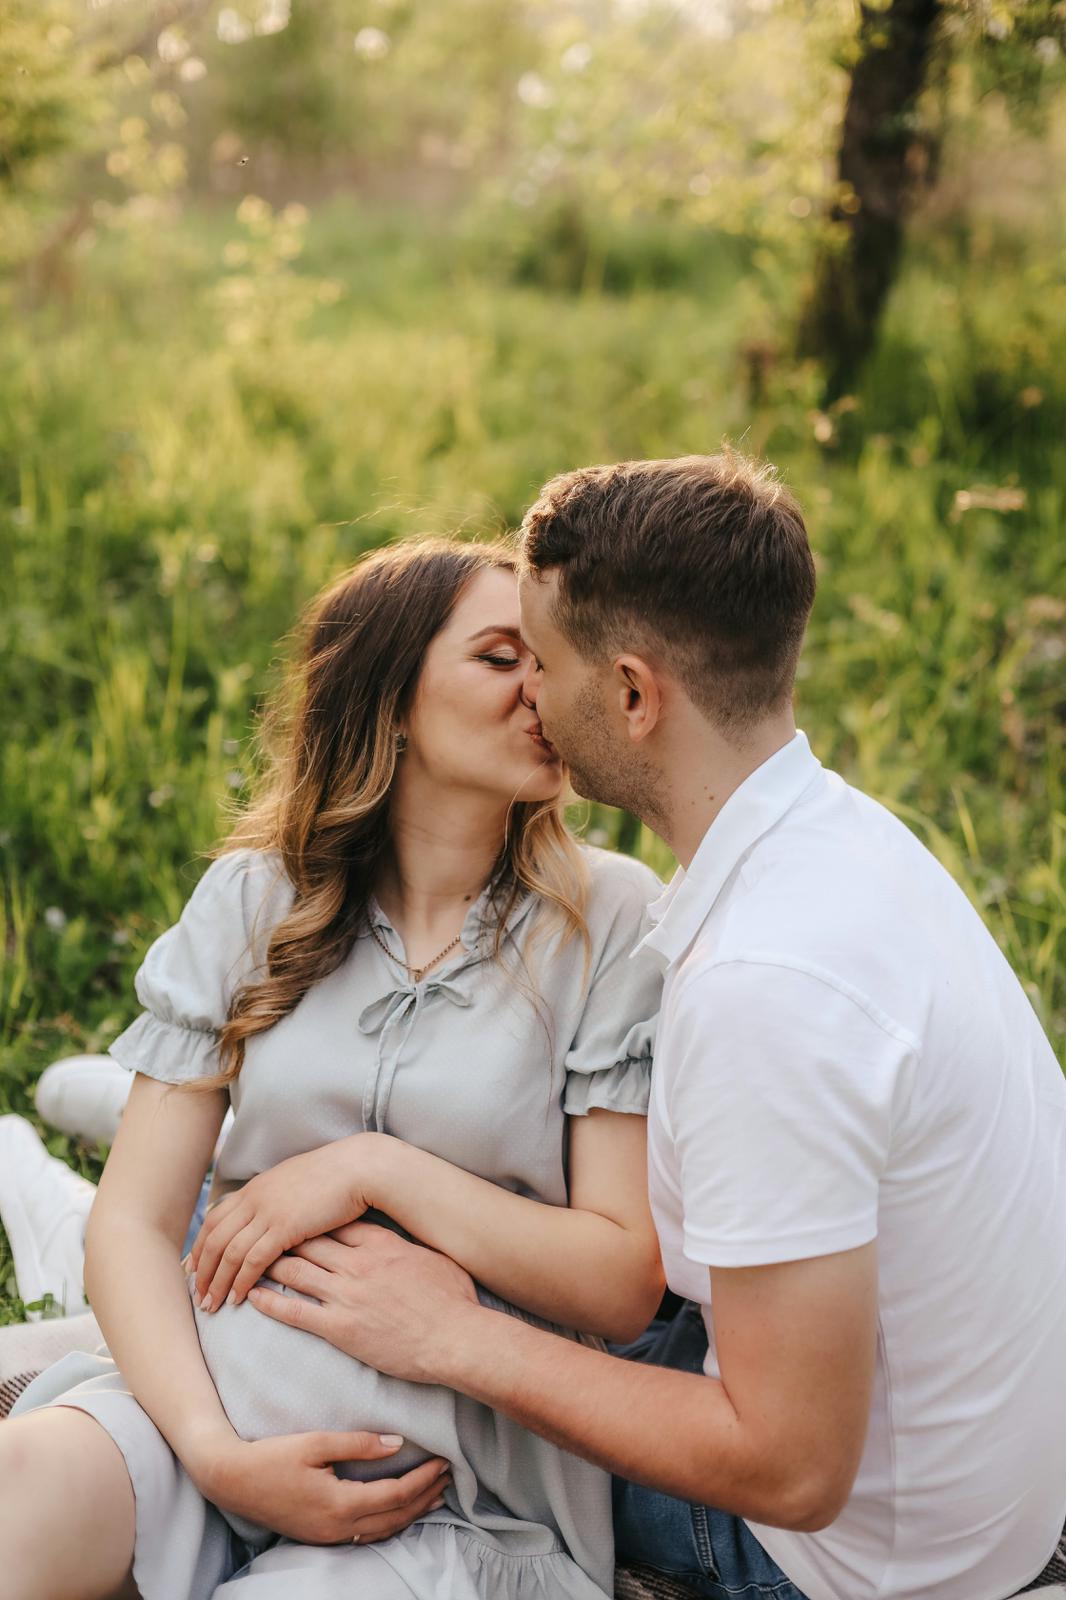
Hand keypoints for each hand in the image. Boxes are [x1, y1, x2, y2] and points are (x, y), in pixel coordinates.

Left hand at [188, 1135, 391, 1311]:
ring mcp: (268, 1211)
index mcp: (255, 1188)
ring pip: (229, 1252)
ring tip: (212, 1305)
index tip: (193, 1269)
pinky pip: (253, 1259)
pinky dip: (242, 1280)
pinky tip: (238, 1297)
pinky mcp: (285, 1226)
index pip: (214, 1220)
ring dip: (217, 1281)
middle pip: (214, 1238)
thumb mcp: (293, 1182)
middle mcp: (254, 1198)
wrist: (358, 1167)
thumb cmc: (334, 1177)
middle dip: (202, 1270)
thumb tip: (265, 1214)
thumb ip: (274, 1198)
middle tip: (197, 1295)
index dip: (200, 1246)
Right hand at [198, 1429, 451, 1545]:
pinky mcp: (320, 1535)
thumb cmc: (272, 1456)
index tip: (443, 1461)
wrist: (230, 1480)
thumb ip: (359, 1443)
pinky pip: (365, 1535)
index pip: (395, 1496)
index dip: (422, 1480)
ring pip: (382, 1531)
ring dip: (411, 1513)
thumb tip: (398, 1444)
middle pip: (394, 1518)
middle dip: (424, 1498)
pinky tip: (397, 1511)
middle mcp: (337, 1528)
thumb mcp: (315, 1442)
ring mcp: (328, 1536)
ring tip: (433, 1495)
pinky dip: (389, 1522)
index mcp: (339, 1504)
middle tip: (448, 1476)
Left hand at [248, 1223, 479, 1383]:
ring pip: (295, 1271)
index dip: (311, 1218)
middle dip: (281, 1235)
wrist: (456, 1337)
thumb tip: (396, 1240)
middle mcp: (358, 1264)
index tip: (294, 1215)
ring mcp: (346, 1295)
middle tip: (258, 1231)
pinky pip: (295, 1311)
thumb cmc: (453, 1299)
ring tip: (246, 1261)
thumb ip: (405, 1246)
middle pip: (308, 1241)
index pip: (336, 1223)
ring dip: (267, 1264)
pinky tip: (252, 1295)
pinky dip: (270, 1302)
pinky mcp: (339, 1328)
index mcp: (380, 1244)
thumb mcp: (432, 1258)